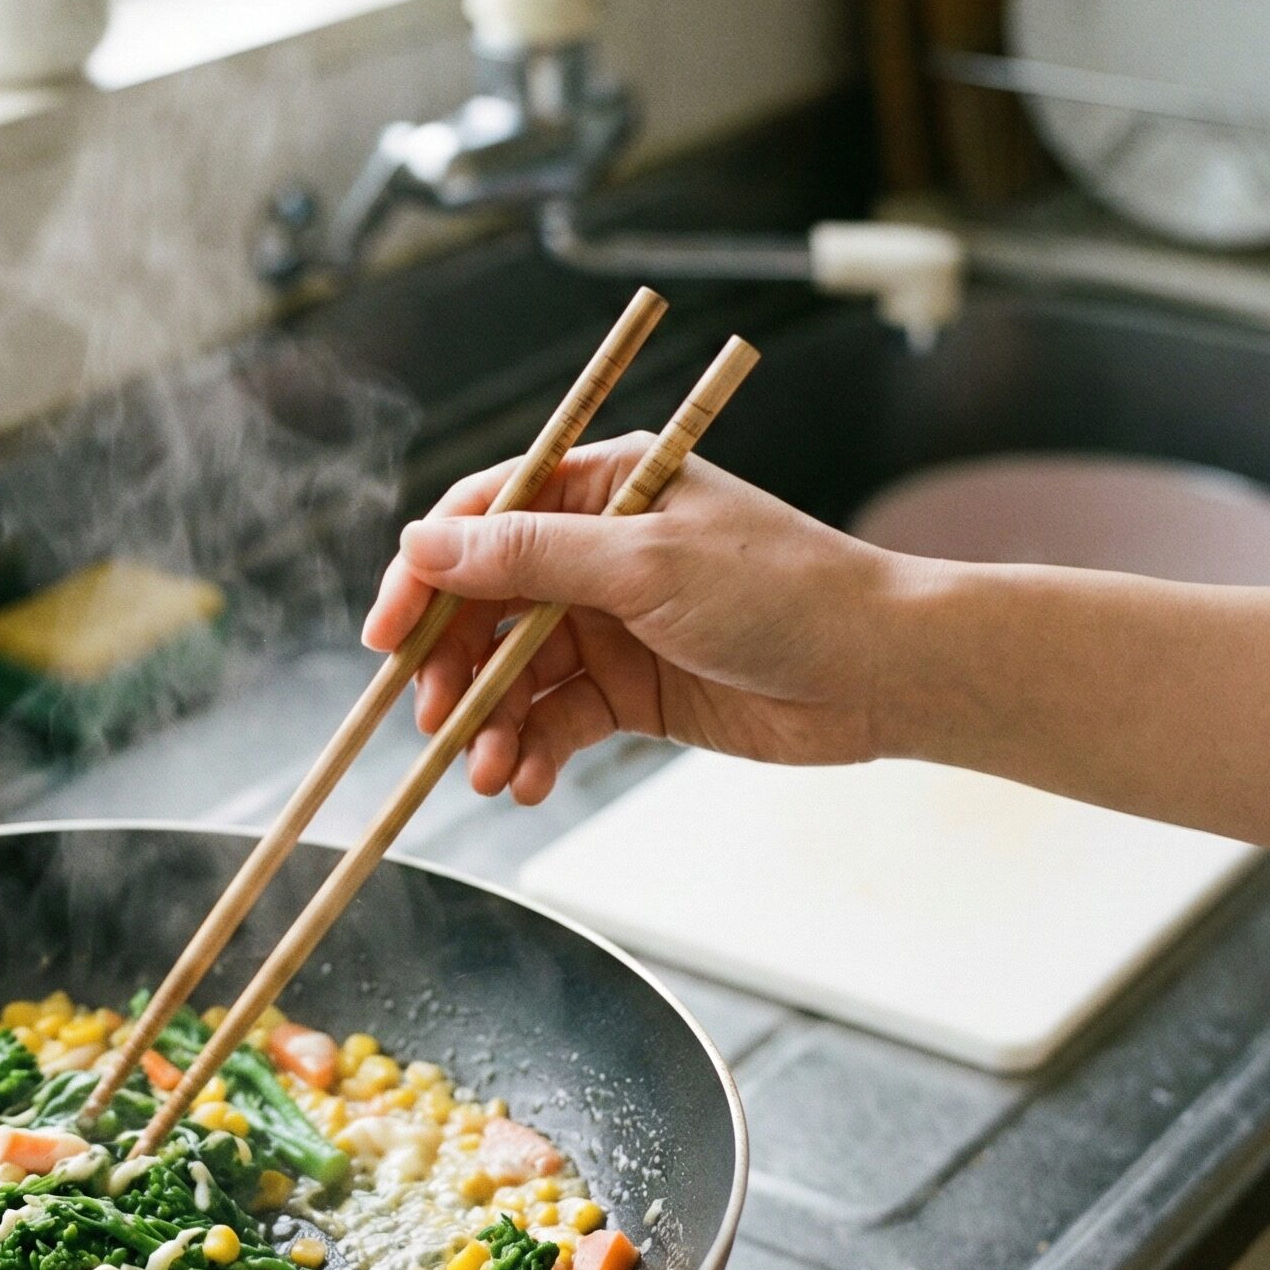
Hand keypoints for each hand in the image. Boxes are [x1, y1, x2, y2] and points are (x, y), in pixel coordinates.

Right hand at [360, 436, 907, 801]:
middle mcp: (596, 551)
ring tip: (488, 772)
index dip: (424, 574)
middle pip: (484, 604)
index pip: (481, 517)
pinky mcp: (629, 692)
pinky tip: (527, 783)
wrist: (881, 674)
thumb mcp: (646, 564)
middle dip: (452, 667)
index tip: (388, 636)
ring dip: (490, 724)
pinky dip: (534, 752)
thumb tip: (421, 546)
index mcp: (601, 486)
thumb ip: (530, 558)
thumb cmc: (782, 591)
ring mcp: (610, 624)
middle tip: (434, 720)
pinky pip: (555, 721)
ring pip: (513, 673)